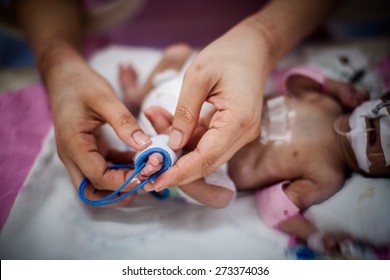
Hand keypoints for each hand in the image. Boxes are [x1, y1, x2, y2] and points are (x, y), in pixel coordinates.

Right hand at [46, 49, 150, 204]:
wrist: (64, 76)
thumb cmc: (81, 85)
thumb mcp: (105, 99)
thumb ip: (124, 122)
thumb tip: (145, 145)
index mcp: (74, 145)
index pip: (98, 177)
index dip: (123, 181)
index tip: (147, 174)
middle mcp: (73, 155)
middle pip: (93, 190)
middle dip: (119, 193)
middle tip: (144, 182)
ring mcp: (80, 154)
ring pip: (97, 183)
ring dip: (119, 183)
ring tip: (144, 173)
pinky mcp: (88, 150)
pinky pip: (103, 168)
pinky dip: (120, 168)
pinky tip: (139, 159)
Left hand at [150, 21, 270, 190]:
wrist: (252, 48)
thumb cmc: (227, 55)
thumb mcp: (198, 77)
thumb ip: (184, 113)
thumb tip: (173, 144)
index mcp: (238, 121)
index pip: (206, 158)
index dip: (180, 173)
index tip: (155, 181)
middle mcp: (243, 133)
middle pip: (207, 163)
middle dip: (175, 168)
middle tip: (146, 169)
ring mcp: (239, 133)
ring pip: (204, 154)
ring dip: (177, 148)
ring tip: (154, 119)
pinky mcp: (232, 130)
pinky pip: (206, 142)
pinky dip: (185, 136)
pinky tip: (166, 119)